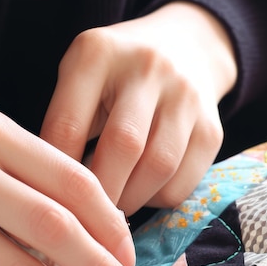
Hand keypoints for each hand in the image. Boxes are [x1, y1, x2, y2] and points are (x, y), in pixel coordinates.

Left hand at [41, 1, 236, 214]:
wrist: (186, 49)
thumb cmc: (116, 77)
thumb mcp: (81, 80)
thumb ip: (66, 124)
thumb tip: (57, 194)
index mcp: (99, 54)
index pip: (69, 125)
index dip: (57, 173)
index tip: (54, 199)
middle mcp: (148, 68)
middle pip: (123, 146)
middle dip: (102, 193)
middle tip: (87, 216)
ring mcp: (186, 97)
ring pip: (159, 167)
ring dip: (132, 200)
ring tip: (114, 210)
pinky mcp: (212, 129)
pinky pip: (183, 182)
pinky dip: (158, 200)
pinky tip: (143, 194)